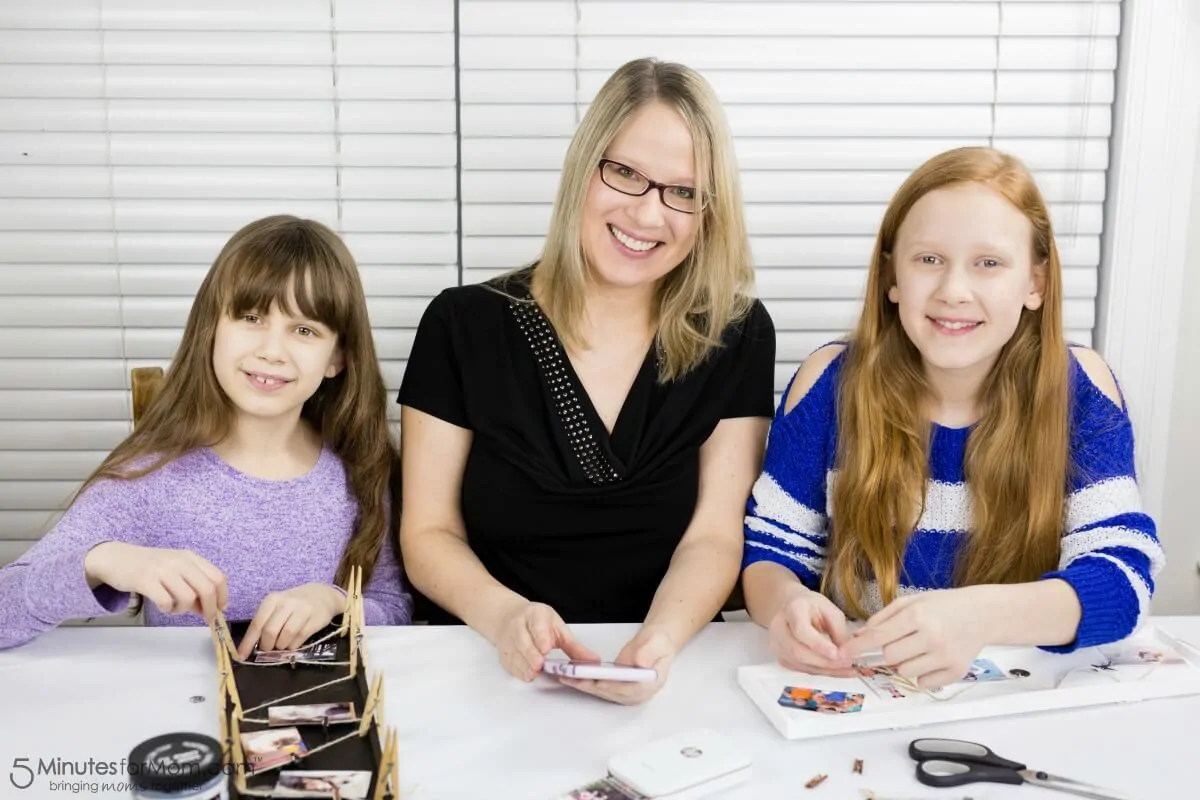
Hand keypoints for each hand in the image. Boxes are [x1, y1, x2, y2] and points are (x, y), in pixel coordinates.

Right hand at [84, 542, 226, 621]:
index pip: (217, 577)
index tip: (220, 610)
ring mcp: (162, 570)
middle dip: (210, 608)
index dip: (223, 596)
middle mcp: (179, 561)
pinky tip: (163, 606)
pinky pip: (166, 602)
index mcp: (190, 557)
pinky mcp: (145, 580)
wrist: (117, 558)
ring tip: (175, 607)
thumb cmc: (150, 566)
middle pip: (207, 588)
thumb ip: (193, 584)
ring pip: (188, 597)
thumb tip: (208, 608)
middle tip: (205, 618)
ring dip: (184, 609)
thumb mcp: (176, 569)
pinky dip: (168, 609)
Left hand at [236, 583, 344, 659]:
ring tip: (282, 645)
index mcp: (272, 599)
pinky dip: (293, 646)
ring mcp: (302, 610)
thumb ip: (265, 622)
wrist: (322, 595)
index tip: (241, 656)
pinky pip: (299, 639)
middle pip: (270, 632)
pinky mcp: (315, 619)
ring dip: (281, 647)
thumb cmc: (294, 603)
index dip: (248, 642)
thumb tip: (251, 646)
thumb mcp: (277, 606)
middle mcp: (287, 603)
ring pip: (285, 636)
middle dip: (267, 646)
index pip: (257, 624)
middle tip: (269, 648)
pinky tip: (293, 643)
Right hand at [492, 600, 599, 681]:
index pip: (537, 625)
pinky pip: (509, 663)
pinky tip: (527, 674)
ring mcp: (508, 638)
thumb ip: (574, 646)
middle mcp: (518, 625)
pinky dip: (517, 670)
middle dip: (531, 654)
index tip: (546, 648)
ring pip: (514, 653)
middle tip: (539, 665)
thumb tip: (593, 661)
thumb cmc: (538, 623)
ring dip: (524, 665)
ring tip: (534, 673)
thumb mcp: (558, 628)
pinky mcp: (503, 652)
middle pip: (523, 641)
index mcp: (535, 615)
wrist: (511, 617)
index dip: (541, 637)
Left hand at [557, 624, 675, 704]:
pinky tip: (573, 675)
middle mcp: (638, 694)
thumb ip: (648, 653)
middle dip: (591, 686)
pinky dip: (586, 681)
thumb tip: (641, 663)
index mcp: (650, 685)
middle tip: (574, 678)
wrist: (656, 643)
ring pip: (603, 692)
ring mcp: (627, 693)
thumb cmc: (658, 643)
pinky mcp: (618, 688)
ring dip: (584, 685)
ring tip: (567, 676)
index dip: (613, 686)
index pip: (629, 690)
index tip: (599, 681)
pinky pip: (600, 687)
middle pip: (612, 693)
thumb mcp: (656, 643)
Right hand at [768, 586, 854, 675]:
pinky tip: (836, 671)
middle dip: (824, 661)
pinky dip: (820, 672)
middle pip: (797, 651)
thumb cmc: (813, 608)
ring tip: (846, 669)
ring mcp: (777, 644)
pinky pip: (800, 669)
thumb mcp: (830, 611)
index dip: (818, 645)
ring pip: (799, 663)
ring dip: (824, 670)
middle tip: (847, 663)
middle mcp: (779, 627)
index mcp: (792, 609)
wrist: (793, 608)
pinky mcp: (781, 657)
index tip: (837, 654)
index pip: (801, 630)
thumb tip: (847, 654)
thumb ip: (838, 631)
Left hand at [839, 587, 990, 689]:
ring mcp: (945, 656)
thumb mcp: (912, 601)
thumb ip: (883, 617)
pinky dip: (921, 674)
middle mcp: (931, 637)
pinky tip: (931, 659)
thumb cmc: (943, 605)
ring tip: (918, 649)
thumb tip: (859, 635)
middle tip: (902, 641)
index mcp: (918, 616)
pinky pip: (923, 683)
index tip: (842, 654)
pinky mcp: (956, 671)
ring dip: (904, 663)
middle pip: (889, 657)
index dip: (857, 647)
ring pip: (904, 672)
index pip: (878, 637)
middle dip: (888, 651)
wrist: (981, 614)